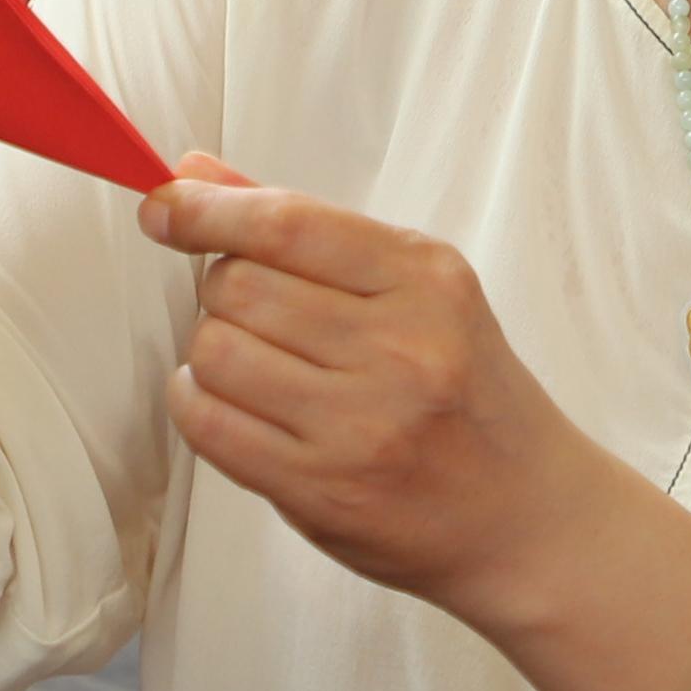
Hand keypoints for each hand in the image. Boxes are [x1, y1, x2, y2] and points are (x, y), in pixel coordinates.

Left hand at [141, 170, 589, 616]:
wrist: (526, 516)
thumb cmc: (467, 394)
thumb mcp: (419, 292)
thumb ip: (307, 231)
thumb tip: (194, 173)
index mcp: (427, 280)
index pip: (288, 223)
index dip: (205, 209)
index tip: (164, 206)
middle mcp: (399, 348)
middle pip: (238, 286)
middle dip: (222, 290)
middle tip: (258, 314)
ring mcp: (360, 425)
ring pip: (215, 351)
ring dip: (210, 350)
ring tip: (251, 362)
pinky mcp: (322, 490)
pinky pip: (208, 424)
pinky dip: (196, 402)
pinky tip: (228, 401)